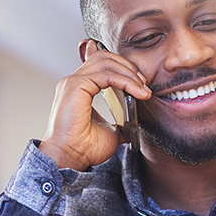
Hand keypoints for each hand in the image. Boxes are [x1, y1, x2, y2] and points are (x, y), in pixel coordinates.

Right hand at [39, 40, 149, 169]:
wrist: (71, 158)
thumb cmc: (84, 148)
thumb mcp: (111, 131)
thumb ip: (120, 121)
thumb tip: (134, 122)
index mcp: (79, 88)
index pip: (102, 63)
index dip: (124, 68)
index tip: (141, 84)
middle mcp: (74, 81)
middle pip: (105, 56)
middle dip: (128, 67)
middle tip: (144, 84)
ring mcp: (73, 82)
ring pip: (106, 61)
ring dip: (129, 73)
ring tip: (142, 89)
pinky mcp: (76, 86)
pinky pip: (106, 74)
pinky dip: (125, 81)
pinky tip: (137, 92)